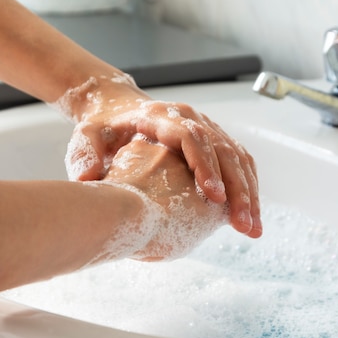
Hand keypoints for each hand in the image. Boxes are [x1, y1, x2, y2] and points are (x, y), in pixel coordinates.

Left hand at [59, 74, 261, 237]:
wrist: (117, 109)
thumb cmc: (102, 128)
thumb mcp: (86, 137)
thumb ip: (85, 155)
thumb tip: (87, 178)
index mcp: (161, 117)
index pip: (192, 138)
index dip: (206, 167)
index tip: (215, 198)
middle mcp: (190, 118)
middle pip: (224, 149)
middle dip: (237, 188)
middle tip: (243, 224)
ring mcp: (205, 127)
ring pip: (237, 157)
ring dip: (248, 192)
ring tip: (252, 228)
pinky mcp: (213, 140)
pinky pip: (238, 161)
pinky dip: (248, 186)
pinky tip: (249, 214)